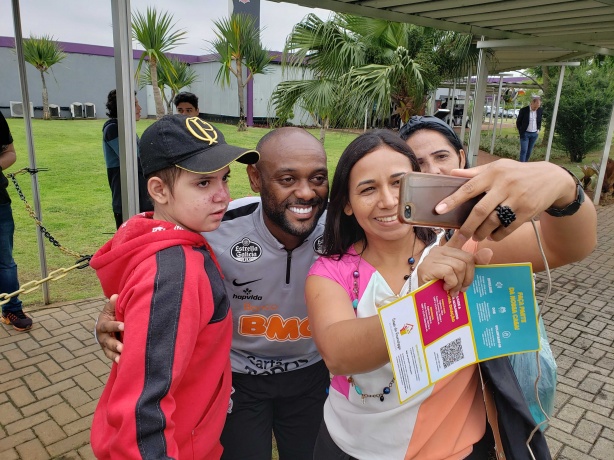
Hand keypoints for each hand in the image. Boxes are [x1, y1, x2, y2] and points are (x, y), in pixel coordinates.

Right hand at [96, 294, 123, 363]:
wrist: (106, 324)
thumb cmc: (111, 314)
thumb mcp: (111, 308)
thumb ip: (113, 304)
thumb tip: (115, 297)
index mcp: (102, 324)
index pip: (108, 325)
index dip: (115, 325)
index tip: (124, 326)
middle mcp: (102, 336)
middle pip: (107, 341)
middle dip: (114, 344)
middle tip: (122, 347)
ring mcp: (105, 344)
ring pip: (108, 350)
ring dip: (115, 354)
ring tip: (122, 358)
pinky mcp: (109, 350)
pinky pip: (111, 356)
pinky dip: (116, 359)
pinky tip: (122, 362)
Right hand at [417, 232, 492, 295]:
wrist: (425, 301)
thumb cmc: (442, 288)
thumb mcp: (459, 276)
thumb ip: (473, 264)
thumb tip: (489, 252)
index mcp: (446, 250)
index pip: (458, 238)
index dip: (464, 234)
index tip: (468, 233)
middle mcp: (438, 250)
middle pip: (467, 258)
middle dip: (468, 277)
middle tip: (462, 288)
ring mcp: (432, 258)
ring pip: (459, 266)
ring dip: (459, 283)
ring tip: (453, 290)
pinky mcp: (428, 267)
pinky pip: (450, 272)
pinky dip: (451, 284)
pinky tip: (445, 288)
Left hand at [435, 160, 575, 241]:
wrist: (551, 179)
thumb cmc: (517, 173)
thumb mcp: (498, 167)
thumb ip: (474, 173)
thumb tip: (450, 174)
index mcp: (493, 173)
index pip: (468, 188)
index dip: (452, 200)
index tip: (439, 210)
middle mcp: (504, 185)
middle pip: (480, 210)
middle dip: (467, 226)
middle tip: (460, 236)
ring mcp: (517, 198)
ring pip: (493, 221)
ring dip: (482, 232)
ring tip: (476, 235)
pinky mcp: (527, 210)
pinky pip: (508, 228)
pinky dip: (497, 235)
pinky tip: (492, 236)